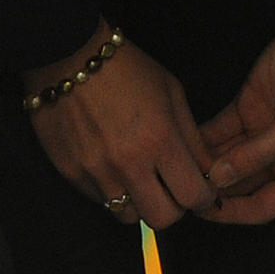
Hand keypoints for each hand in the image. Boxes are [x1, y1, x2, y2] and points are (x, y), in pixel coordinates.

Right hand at [26, 21, 218, 228]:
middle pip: (162, 219)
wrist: (68, 54)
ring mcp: (96, 171)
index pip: (193, 196)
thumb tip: (206, 172)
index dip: (203, 197)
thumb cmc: (126, 68)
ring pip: (128, 216)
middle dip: (173, 208)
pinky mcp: (70, 173)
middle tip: (171, 190)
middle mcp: (128, 163)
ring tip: (139, 178)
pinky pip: (99, 201)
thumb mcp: (172, 92)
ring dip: (139, 202)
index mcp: (160, 139)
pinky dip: (111, 191)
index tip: (201, 189)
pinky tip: (112, 166)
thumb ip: (191, 137)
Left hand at [196, 22, 274, 224]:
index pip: (261, 207)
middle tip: (182, 186)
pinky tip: (182, 140)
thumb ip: (256, 156)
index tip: (202, 210)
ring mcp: (260, 134)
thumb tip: (218, 179)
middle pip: (239, 185)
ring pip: (225, 158)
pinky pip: (219, 130)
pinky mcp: (247, 109)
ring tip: (178, 164)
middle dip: (213, 187)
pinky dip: (201, 137)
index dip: (232, 213)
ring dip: (203, 162)